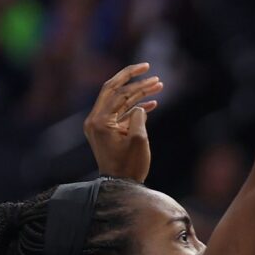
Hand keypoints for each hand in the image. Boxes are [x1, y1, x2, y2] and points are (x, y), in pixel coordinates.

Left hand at [84, 62, 161, 182]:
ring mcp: (100, 126)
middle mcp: (95, 120)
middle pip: (113, 90)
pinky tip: (152, 104)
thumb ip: (139, 117)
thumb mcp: (139, 140)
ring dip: (138, 93)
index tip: (150, 71)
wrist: (120, 187)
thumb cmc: (130, 167)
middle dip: (132, 78)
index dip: (134, 79)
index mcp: (99, 120)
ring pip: (120, 101)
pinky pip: (121, 114)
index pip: (116, 91)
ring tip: (158, 86)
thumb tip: (139, 108)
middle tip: (148, 67)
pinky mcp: (108, 132)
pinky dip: (136, 108)